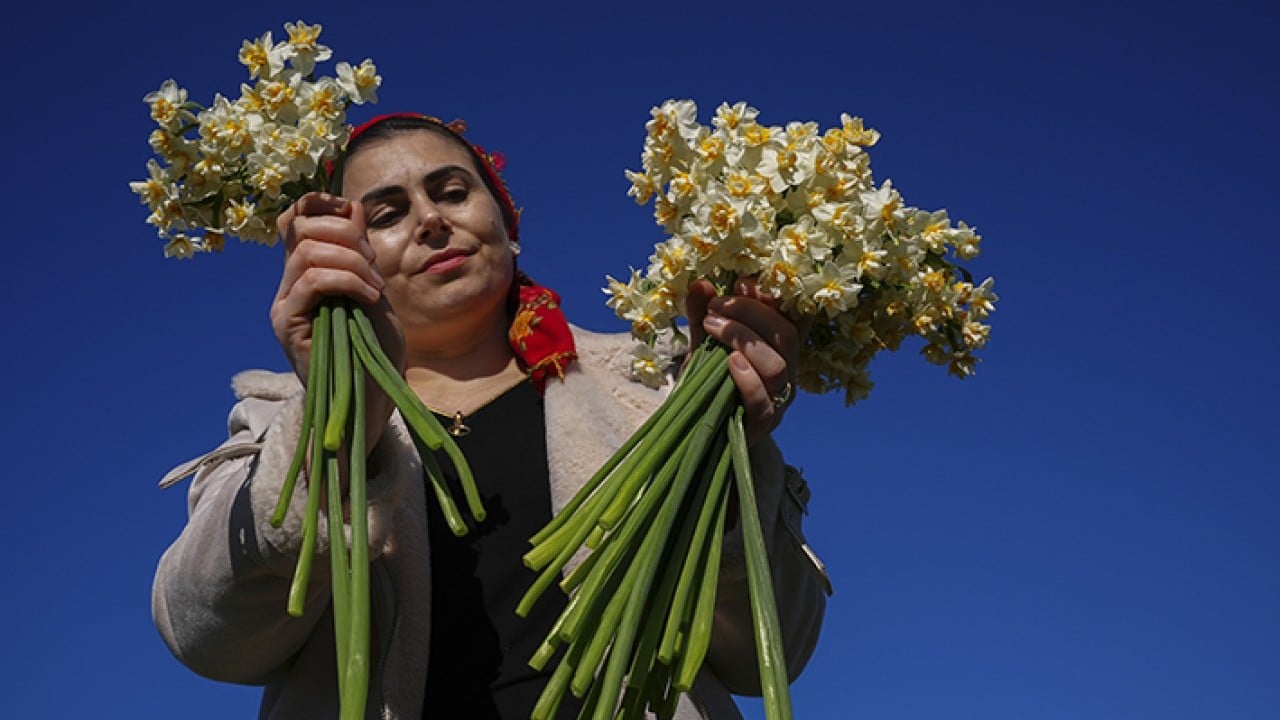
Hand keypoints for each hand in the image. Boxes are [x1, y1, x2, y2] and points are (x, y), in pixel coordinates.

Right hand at [271, 192, 402, 444]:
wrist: (372, 398)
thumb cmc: (374, 351)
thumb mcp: (373, 291)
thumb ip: (360, 253)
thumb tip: (352, 207)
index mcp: (305, 276)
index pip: (294, 221)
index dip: (318, 203)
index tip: (351, 210)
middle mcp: (287, 288)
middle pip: (300, 228)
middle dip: (346, 235)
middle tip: (374, 266)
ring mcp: (284, 306)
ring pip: (307, 252)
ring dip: (351, 262)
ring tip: (375, 288)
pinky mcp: (288, 325)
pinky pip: (313, 281)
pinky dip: (347, 281)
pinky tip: (369, 299)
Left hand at [686, 278, 809, 444]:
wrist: (703, 433)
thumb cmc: (710, 384)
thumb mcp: (704, 345)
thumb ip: (702, 316)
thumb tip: (699, 283)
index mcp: (780, 348)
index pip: (794, 316)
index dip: (773, 297)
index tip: (741, 283)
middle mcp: (788, 371)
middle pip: (786, 335)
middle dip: (750, 313)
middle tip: (715, 307)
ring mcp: (778, 399)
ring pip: (778, 366)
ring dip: (744, 339)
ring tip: (712, 327)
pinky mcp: (763, 424)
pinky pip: (763, 401)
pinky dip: (747, 378)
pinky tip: (728, 362)